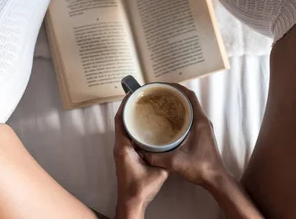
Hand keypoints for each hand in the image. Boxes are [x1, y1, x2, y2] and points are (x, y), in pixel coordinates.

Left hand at [113, 94, 167, 218]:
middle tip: (143, 97)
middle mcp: (119, 147)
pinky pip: (127, 137)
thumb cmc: (141, 188)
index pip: (120, 120)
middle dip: (129, 108)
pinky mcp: (125, 156)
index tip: (133, 93)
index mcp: (123, 147)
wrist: (131, 202)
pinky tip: (145, 126)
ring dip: (131, 118)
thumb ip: (165, 157)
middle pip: (121, 121)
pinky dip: (134, 128)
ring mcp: (121, 151)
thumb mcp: (159, 171)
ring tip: (145, 108)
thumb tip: (175, 143)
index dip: (125, 105)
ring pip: (123, 129)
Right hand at [141, 84, 227, 186]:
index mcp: (199, 121)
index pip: (190, 96)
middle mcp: (203, 121)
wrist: (215, 179)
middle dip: (174, 95)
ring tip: (161, 106)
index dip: (177, 88)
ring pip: (190, 109)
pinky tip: (168, 122)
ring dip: (178, 105)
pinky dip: (180, 116)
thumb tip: (139, 150)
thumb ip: (155, 157)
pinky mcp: (202, 135)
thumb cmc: (199, 167)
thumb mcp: (174, 162)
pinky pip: (191, 118)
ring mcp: (204, 128)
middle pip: (189, 100)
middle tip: (158, 95)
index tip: (163, 86)